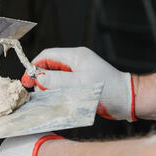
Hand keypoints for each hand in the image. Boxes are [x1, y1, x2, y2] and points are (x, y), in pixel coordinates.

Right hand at [21, 47, 136, 121]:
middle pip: (49, 65)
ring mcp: (78, 72)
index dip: (35, 66)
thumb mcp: (79, 83)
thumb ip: (57, 80)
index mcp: (75, 56)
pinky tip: (57, 98)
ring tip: (49, 96)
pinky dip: (57, 90)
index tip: (28, 79)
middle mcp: (76, 62)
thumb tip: (39, 77)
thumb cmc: (108, 90)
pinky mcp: (81, 82)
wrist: (127, 100)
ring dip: (49, 86)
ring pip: (55, 76)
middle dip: (41, 77)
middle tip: (38, 91)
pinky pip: (62, 84)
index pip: (47, 55)